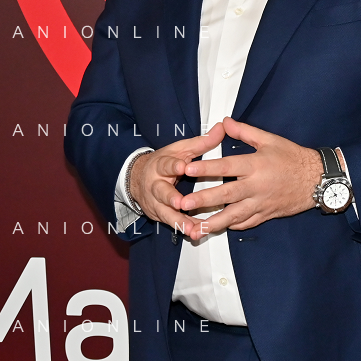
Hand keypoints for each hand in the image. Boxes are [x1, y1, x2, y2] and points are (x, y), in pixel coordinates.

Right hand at [128, 122, 224, 237]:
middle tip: (180, 203)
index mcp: (161, 165)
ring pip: (165, 212)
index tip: (182, 167)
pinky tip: (194, 233)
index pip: (166, 164)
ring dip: (178, 220)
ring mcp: (155, 202)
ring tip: (190, 228)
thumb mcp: (181, 150)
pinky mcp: (158, 214)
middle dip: (170, 198)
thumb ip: (201, 142)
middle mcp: (155, 185)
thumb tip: (222, 128)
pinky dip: (182, 228)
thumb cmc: (165, 162)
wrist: (138, 178)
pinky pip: (171, 223)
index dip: (173, 167)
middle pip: (161, 192)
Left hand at [178, 116, 321, 238]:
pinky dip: (233, 225)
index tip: (188, 169)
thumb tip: (224, 122)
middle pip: (226, 194)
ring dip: (213, 221)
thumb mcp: (270, 140)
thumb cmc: (293, 157)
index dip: (207, 168)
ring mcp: (261, 203)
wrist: (317, 179)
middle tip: (183, 203)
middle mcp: (256, 186)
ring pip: (234, 215)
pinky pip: (247, 223)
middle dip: (203, 200)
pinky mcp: (266, 214)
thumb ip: (245, 131)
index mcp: (256, 165)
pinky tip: (219, 227)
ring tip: (195, 227)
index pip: (227, 167)